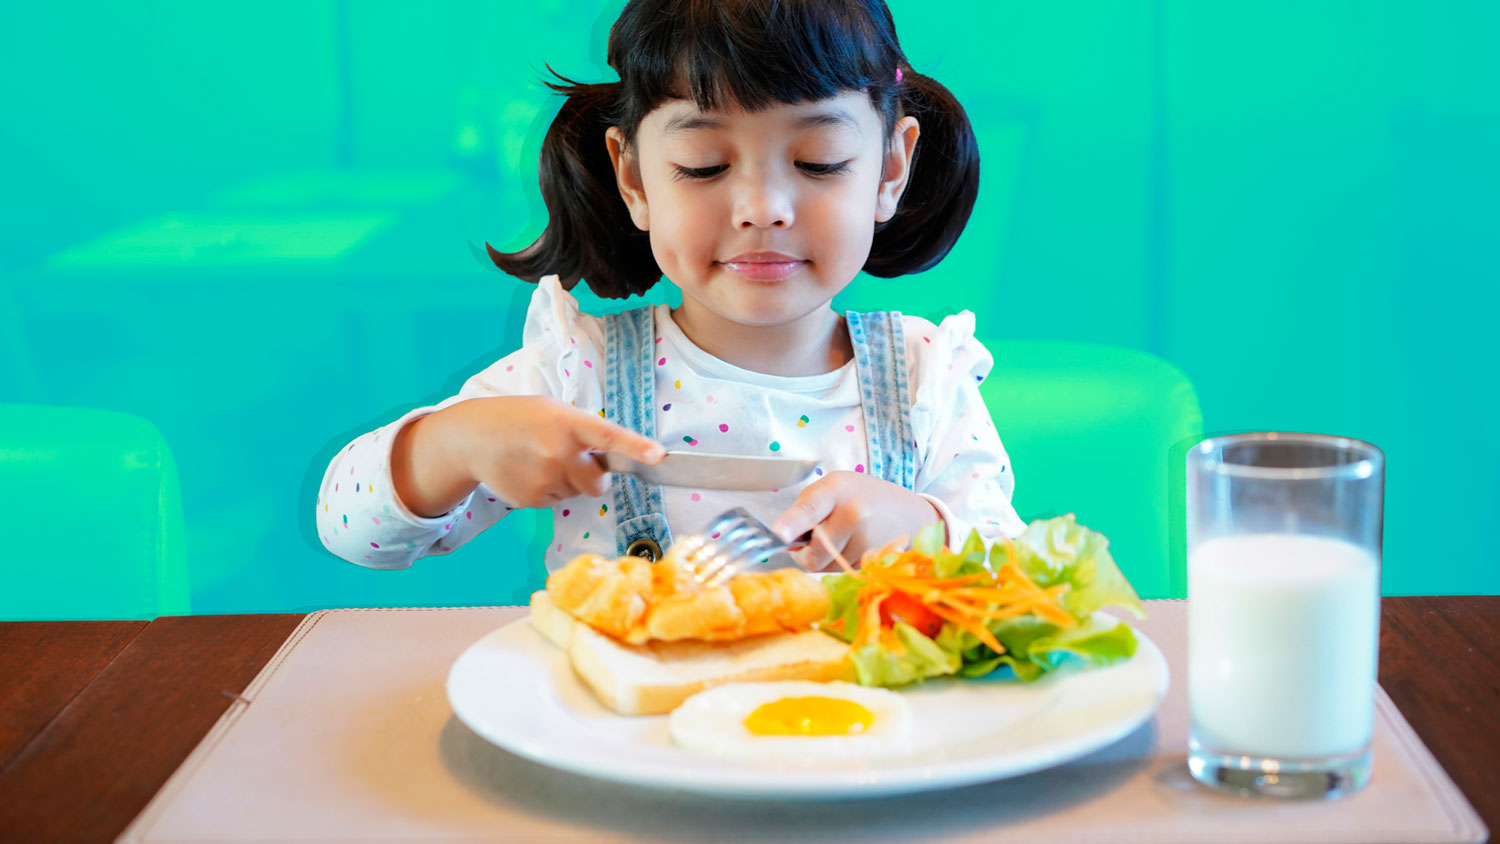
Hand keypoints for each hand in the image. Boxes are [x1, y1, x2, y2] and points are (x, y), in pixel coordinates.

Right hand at [392, 396, 663, 514]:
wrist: (471, 437)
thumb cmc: (519, 418)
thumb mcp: (552, 410)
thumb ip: (581, 430)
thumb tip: (608, 456)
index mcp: (569, 423)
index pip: (610, 437)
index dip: (636, 448)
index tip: (659, 456)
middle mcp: (559, 453)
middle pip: (598, 483)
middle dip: (590, 476)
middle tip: (568, 459)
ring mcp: (544, 479)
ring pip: (575, 494)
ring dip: (565, 481)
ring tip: (538, 460)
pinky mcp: (531, 499)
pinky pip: (554, 502)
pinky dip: (546, 490)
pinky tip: (527, 472)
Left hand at [770, 471, 943, 570]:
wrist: (908, 513)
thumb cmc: (862, 496)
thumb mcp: (832, 488)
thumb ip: (805, 510)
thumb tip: (781, 539)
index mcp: (836, 490)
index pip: (809, 509)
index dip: (791, 525)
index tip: (777, 534)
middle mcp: (854, 514)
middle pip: (812, 554)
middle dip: (807, 553)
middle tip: (817, 537)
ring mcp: (866, 540)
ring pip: (826, 567)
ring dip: (826, 558)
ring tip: (844, 536)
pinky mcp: (875, 560)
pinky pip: (842, 572)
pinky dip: (842, 563)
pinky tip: (856, 545)